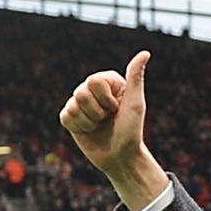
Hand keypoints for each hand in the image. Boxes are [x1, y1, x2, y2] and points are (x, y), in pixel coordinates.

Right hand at [59, 50, 170, 210]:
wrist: (121, 157)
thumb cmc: (131, 131)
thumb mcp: (135, 104)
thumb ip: (135, 77)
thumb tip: (145, 53)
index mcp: (107, 81)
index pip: (94, 81)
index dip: (106, 100)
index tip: (117, 109)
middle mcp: (92, 89)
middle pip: (81, 93)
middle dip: (97, 112)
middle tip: (108, 119)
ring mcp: (79, 103)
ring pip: (73, 106)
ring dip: (89, 122)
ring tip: (100, 126)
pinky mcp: (70, 117)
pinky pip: (66, 117)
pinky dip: (79, 128)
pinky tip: (89, 131)